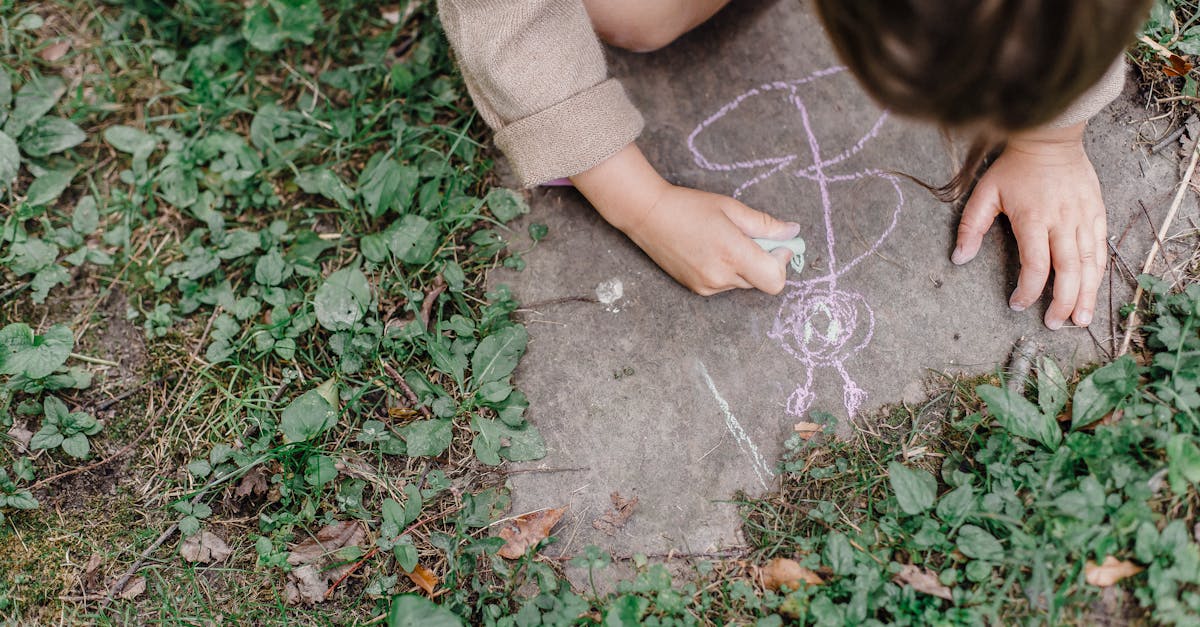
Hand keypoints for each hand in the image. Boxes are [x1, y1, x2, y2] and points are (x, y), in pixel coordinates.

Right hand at [572, 144, 797, 294]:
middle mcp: (720, 276)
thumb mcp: (732, 208)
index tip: (775, 244)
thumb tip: (793, 232)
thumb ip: (766, 224)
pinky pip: (725, 284)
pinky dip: (727, 270)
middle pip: (761, 281)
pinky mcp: (697, 289)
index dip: (781, 262)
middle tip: (747, 236)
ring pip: (743, 282)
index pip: (775, 280)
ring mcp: (707, 286)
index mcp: (732, 254)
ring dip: (744, 266)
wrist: (649, 215)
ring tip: (724, 241)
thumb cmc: (690, 206)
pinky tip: (710, 250)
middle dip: (763, 260)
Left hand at [951, 123, 1106, 328]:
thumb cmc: (1015, 168)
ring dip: (1086, 294)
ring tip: (1081, 319)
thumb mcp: (984, 193)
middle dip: (1062, 302)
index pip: (1035, 265)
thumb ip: (971, 227)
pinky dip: (1097, 272)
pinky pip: (1101, 249)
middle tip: (1054, 324)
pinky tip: (1092, 290)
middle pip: (1068, 271)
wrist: (1050, 139)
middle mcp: (1063, 221)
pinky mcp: (1098, 212)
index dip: (1028, 290)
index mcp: (1034, 219)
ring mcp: (1084, 217)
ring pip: (1090, 264)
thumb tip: (958, 259)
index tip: (1017, 304)